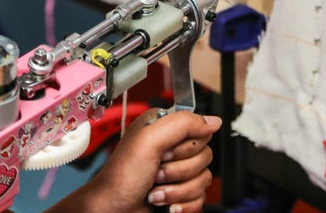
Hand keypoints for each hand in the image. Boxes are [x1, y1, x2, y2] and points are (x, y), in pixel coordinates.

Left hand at [47, 110, 220, 212]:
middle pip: (205, 156)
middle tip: (156, 172)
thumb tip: (213, 120)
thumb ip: (182, 124)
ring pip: (204, 178)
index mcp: (165, 128)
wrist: (112, 211)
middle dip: (179, 170)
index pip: (200, 129)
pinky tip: (164, 203)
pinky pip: (200, 198)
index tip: (166, 153)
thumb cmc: (120, 178)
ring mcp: (177, 172)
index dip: (186, 145)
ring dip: (178, 190)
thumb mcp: (149, 141)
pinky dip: (182, 204)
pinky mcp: (181, 193)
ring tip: (156, 191)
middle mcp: (172, 147)